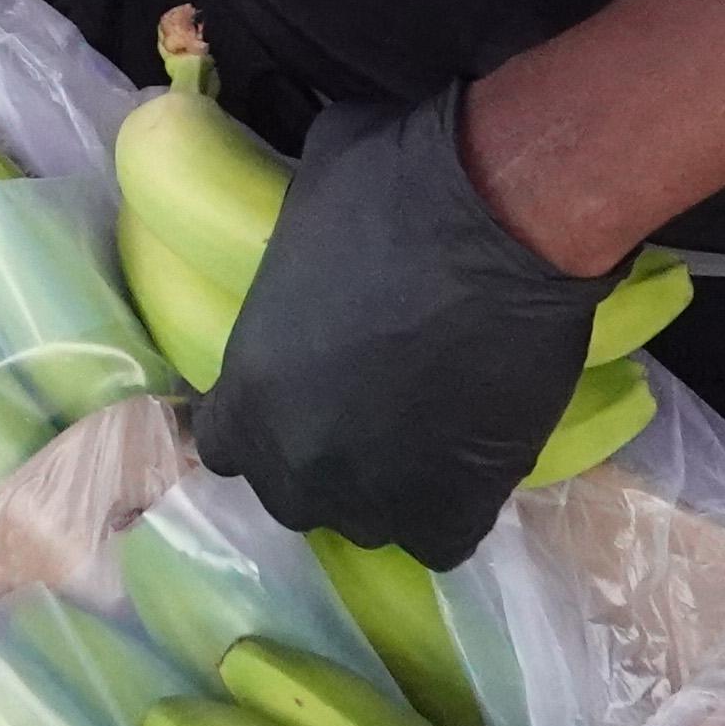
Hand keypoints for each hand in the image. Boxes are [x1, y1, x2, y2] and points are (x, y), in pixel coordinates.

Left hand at [192, 84, 607, 567]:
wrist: (499, 218)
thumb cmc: (394, 186)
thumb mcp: (304, 200)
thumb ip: (289, 256)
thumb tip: (306, 240)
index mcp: (248, 390)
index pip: (225, 445)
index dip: (261, 423)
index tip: (299, 395)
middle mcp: (300, 460)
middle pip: (295, 492)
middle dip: (325, 458)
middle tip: (369, 410)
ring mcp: (377, 495)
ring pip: (368, 522)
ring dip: (388, 486)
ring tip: (426, 431)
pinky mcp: (455, 507)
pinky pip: (440, 539)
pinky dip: (452, 508)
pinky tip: (468, 463)